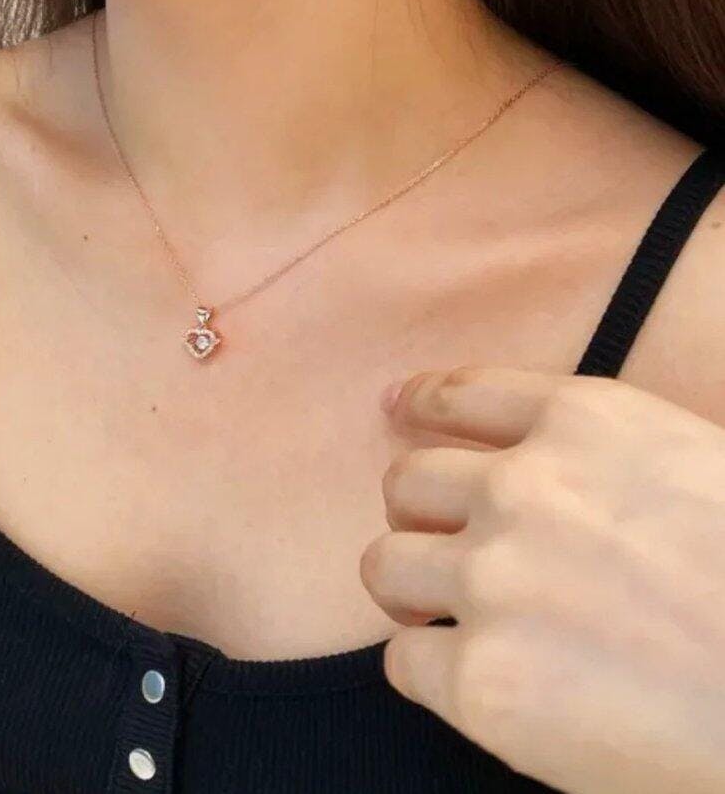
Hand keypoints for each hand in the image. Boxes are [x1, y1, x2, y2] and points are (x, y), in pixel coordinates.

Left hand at [359, 366, 724, 793]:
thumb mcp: (691, 465)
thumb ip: (599, 452)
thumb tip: (527, 455)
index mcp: (587, 423)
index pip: (462, 394)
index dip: (420, 404)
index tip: (397, 410)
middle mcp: (523, 490)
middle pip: (406, 481)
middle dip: (419, 514)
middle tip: (447, 546)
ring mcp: (494, 582)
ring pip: (384, 564)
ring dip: (411, 590)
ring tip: (446, 615)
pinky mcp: (483, 681)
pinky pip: (403, 661)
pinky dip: (432, 671)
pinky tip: (481, 680)